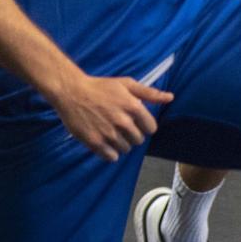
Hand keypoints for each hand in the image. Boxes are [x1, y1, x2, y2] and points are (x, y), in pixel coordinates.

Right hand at [51, 72, 173, 161]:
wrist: (70, 91)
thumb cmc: (99, 87)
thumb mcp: (125, 84)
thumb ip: (149, 92)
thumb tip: (170, 98)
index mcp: (133, 106)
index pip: (151, 128)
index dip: (143, 125)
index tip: (132, 121)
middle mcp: (122, 121)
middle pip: (138, 140)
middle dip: (131, 134)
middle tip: (118, 125)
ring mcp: (108, 133)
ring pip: (125, 149)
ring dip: (120, 143)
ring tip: (109, 132)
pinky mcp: (95, 142)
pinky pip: (111, 157)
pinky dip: (109, 152)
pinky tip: (103, 141)